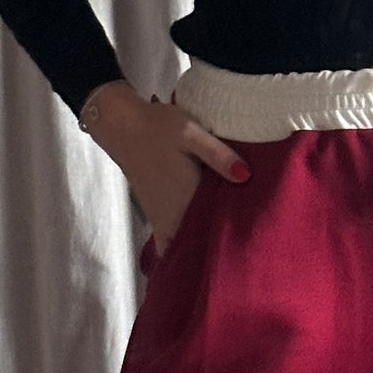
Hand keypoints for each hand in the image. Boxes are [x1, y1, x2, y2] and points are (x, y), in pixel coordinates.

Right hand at [82, 81, 249, 254]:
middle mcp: (172, 215)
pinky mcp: (154, 215)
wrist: (121, 126)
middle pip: (200, 242)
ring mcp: (161, 218)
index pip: (215, 229)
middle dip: (219, 245)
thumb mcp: (191, 133)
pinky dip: (180, 244)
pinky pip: (169, 240)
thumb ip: (218, 155)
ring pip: (183, 244)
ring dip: (200, 245)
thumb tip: (245, 176)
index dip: (234, 236)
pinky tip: (195, 238)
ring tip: (223, 241)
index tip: (251, 238)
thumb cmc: (158, 128)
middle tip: (242, 242)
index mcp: (186, 197)